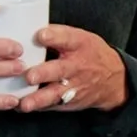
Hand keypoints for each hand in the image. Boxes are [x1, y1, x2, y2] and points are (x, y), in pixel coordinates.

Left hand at [13, 24, 128, 113]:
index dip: (53, 36)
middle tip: (29, 76)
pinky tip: (23, 106)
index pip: (67, 38)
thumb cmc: (90, 53)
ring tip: (25, 103)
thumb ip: (57, 34)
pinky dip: (38, 107)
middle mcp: (76, 66)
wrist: (113, 79)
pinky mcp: (69, 102)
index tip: (40, 35)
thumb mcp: (81, 38)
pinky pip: (53, 105)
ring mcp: (73, 86)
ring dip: (39, 98)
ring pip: (55, 93)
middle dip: (44, 73)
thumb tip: (29, 29)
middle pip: (59, 70)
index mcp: (79, 45)